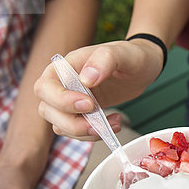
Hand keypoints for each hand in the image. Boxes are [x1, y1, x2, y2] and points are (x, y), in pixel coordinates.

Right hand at [34, 39, 162, 140]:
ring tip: (113, 123)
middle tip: (98, 123)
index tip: (89, 104)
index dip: (61, 100)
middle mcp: (62, 84)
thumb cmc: (131, 56)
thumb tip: (86, 78)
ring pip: (60, 125)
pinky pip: (76, 131)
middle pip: (47, 110)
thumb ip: (104, 60)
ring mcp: (70, 101)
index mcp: (66, 65)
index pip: (45, 87)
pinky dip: (94, 134)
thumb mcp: (123, 54)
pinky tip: (114, 123)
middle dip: (72, 123)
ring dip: (84, 132)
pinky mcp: (81, 114)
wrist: (142, 68)